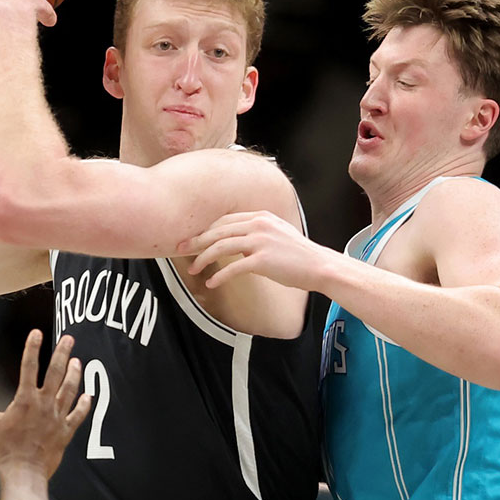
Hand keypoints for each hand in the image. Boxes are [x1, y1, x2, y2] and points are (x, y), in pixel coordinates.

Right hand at [0, 330, 89, 478]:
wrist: (24, 474)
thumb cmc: (3, 449)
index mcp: (25, 400)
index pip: (29, 366)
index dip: (32, 348)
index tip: (36, 332)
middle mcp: (44, 405)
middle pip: (56, 373)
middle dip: (62, 353)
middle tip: (69, 338)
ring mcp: (57, 418)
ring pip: (70, 390)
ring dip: (74, 374)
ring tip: (78, 361)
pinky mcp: (66, 432)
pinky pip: (78, 415)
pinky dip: (84, 405)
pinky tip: (88, 395)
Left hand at [177, 210, 327, 289]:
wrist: (319, 266)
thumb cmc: (298, 255)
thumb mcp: (276, 233)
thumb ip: (255, 232)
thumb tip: (235, 241)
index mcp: (260, 216)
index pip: (224, 220)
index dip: (204, 230)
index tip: (191, 239)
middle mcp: (258, 225)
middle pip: (217, 231)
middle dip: (195, 241)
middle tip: (179, 250)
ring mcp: (261, 241)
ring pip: (221, 246)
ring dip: (202, 259)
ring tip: (193, 269)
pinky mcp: (263, 260)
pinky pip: (233, 267)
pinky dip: (219, 276)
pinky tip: (211, 283)